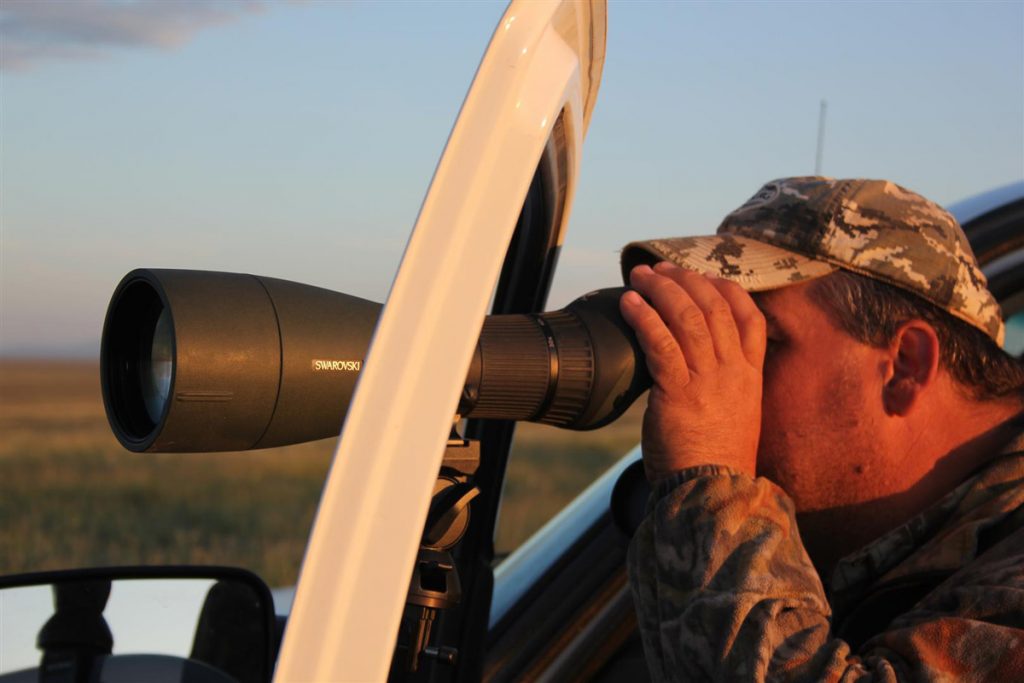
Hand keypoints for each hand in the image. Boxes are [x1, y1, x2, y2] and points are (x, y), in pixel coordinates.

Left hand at [619, 263, 765, 481]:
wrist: (713, 493)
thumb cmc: (716, 463)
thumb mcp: (736, 419)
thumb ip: (724, 390)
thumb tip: (697, 372)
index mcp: (750, 378)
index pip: (750, 318)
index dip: (726, 290)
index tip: (704, 276)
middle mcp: (733, 373)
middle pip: (715, 308)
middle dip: (685, 280)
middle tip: (659, 268)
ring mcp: (709, 381)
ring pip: (688, 318)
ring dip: (661, 290)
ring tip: (639, 276)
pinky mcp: (679, 392)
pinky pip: (661, 343)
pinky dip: (644, 318)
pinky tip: (629, 304)